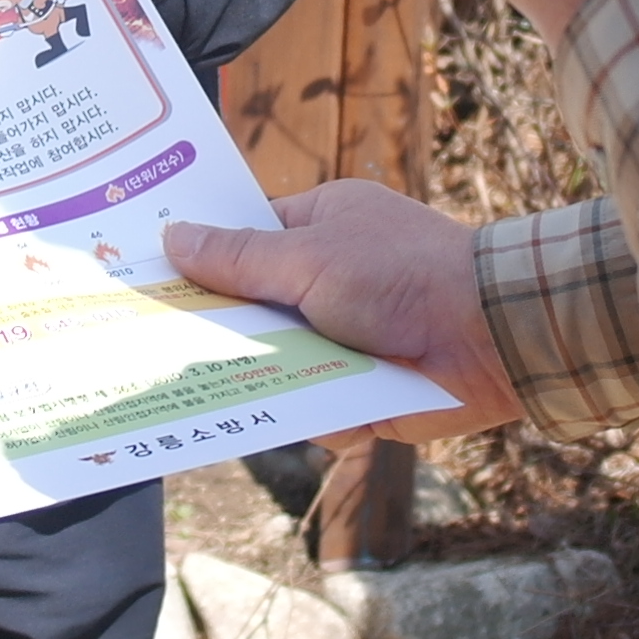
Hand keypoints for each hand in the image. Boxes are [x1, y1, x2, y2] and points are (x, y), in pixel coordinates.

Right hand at [166, 180, 519, 442]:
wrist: (490, 338)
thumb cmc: (404, 275)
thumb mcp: (308, 258)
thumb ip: (238, 257)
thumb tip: (172, 238)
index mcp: (318, 226)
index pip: (241, 241)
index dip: (198, 262)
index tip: (147, 281)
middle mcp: (328, 279)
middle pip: (252, 309)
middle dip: (223, 330)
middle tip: (156, 348)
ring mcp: (344, 336)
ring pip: (277, 363)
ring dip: (264, 375)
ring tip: (207, 389)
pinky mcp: (360, 387)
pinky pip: (311, 404)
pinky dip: (310, 409)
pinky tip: (293, 412)